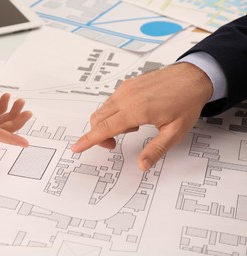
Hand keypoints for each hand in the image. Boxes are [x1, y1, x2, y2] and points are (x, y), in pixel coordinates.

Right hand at [71, 62, 212, 171]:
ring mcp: (125, 89)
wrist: (193, 76)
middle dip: (98, 135)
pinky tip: (133, 116)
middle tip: (113, 145)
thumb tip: (142, 165)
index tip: (77, 147)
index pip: (104, 128)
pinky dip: (113, 113)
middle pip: (98, 119)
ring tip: (132, 128)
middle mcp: (126, 97)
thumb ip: (155, 150)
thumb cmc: (186, 102)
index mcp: (136, 110)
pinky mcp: (127, 84)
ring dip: (107, 124)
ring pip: (103, 110)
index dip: (88, 140)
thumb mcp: (175, 132)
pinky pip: (111, 102)